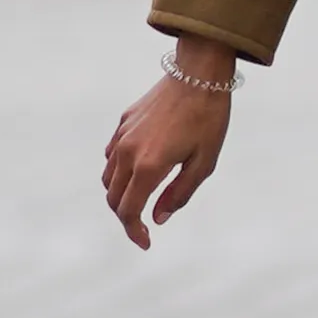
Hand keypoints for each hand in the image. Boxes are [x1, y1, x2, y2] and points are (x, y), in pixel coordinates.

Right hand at [103, 50, 234, 249]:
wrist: (198, 74)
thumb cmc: (208, 118)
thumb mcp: (204, 162)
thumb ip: (180, 193)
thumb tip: (158, 218)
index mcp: (149, 165)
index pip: (129, 210)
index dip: (134, 232)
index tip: (146, 243)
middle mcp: (128, 152)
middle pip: (114, 198)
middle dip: (126, 218)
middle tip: (144, 228)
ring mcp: (122, 136)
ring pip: (109, 178)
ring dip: (120, 196)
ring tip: (140, 202)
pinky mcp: (123, 123)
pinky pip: (111, 156)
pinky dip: (118, 172)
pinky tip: (136, 173)